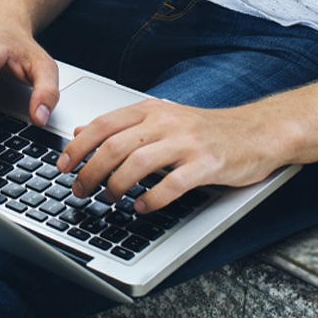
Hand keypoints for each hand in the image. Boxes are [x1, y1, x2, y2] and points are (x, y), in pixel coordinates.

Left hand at [56, 98, 279, 212]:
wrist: (255, 131)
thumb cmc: (206, 129)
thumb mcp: (161, 118)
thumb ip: (123, 125)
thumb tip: (83, 131)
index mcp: (151, 109)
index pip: (103, 125)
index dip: (78, 146)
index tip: (62, 165)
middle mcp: (165, 122)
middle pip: (114, 146)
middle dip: (90, 171)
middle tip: (79, 190)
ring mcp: (186, 142)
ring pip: (137, 163)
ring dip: (115, 186)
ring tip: (108, 200)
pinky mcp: (206, 164)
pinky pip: (172, 184)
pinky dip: (152, 199)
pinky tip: (142, 208)